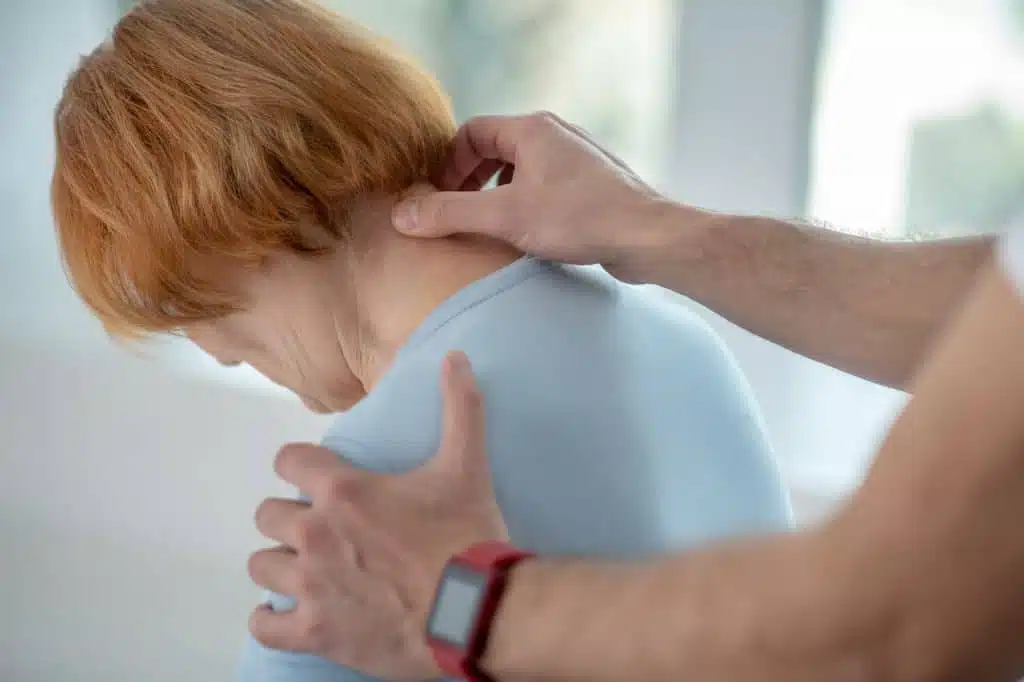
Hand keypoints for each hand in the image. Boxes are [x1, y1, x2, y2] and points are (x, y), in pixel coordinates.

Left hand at [247, 351, 507, 680]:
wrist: (475, 608)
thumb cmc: (466, 535)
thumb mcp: (466, 466)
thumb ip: (460, 408)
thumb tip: (457, 356)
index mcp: (342, 489)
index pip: (288, 460)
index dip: (301, 466)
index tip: (316, 477)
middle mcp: (314, 532)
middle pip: (268, 514)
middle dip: (291, 518)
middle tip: (322, 529)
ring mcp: (310, 584)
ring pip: (261, 566)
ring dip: (281, 565)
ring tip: (307, 570)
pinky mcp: (314, 631)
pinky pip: (265, 624)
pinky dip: (271, 620)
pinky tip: (285, 615)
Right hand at [391, 111, 698, 283]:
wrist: (646, 238)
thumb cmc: (580, 218)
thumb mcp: (504, 217)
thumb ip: (450, 214)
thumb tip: (403, 216)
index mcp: (533, 129)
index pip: (473, 132)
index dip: (448, 164)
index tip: (438, 197)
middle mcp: (556, 136)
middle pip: (496, 150)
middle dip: (470, 181)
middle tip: (457, 213)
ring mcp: (576, 161)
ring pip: (521, 172)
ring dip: (497, 196)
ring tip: (488, 228)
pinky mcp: (591, 187)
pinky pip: (545, 189)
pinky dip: (525, 206)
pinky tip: (526, 237)